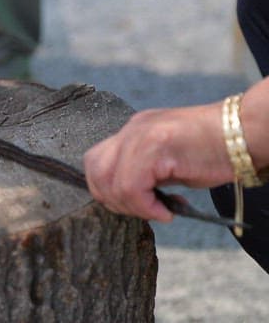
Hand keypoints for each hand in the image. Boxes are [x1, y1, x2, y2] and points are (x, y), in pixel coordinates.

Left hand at [83, 103, 233, 221]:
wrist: (246, 133)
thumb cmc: (214, 151)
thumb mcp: (168, 162)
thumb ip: (143, 174)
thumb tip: (126, 200)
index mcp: (132, 131)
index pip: (96, 162)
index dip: (106, 190)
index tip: (132, 206)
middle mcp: (131, 129)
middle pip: (95, 172)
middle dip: (113, 200)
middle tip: (144, 211)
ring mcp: (141, 135)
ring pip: (110, 181)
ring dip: (132, 206)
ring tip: (158, 211)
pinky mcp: (155, 146)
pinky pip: (131, 186)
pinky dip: (145, 206)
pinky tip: (166, 211)